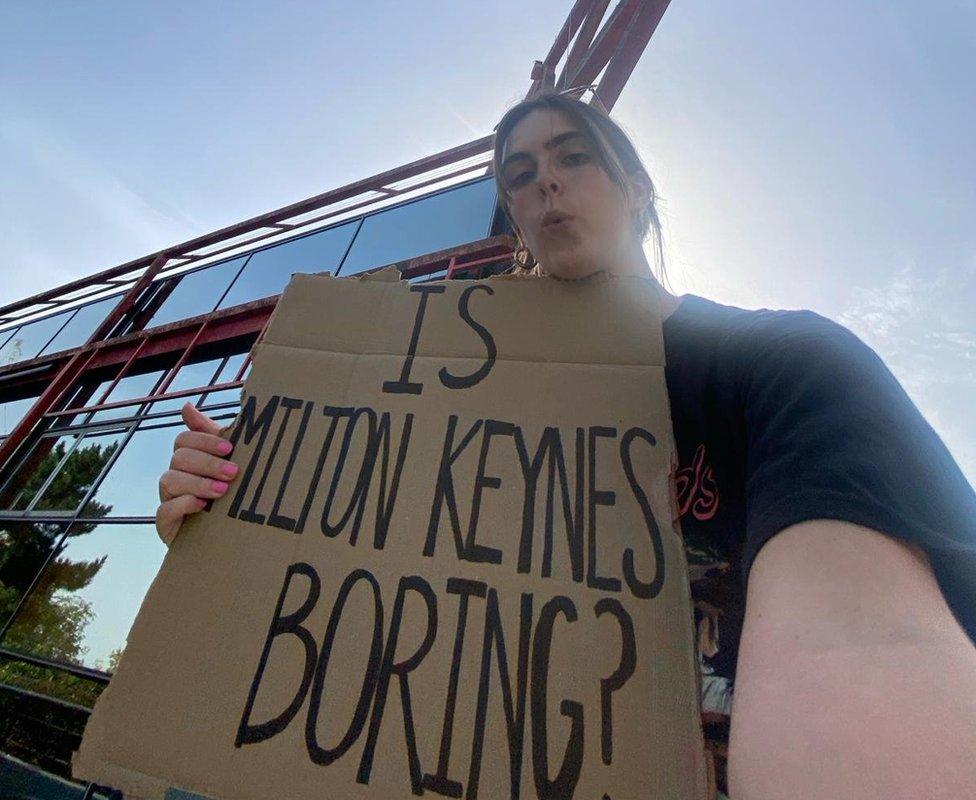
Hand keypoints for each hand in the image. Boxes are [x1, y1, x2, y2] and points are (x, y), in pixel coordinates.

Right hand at [156, 403, 238, 545]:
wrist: (226, 538)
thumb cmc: (227, 496)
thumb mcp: (226, 463)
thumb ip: (212, 436)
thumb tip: (186, 406)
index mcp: (188, 458)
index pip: (185, 439)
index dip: (204, 440)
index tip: (229, 448)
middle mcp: (175, 475)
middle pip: (179, 458)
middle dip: (207, 463)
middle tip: (233, 472)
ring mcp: (168, 498)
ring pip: (170, 480)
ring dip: (198, 483)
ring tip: (223, 491)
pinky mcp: (166, 523)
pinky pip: (165, 510)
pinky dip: (183, 504)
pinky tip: (201, 506)